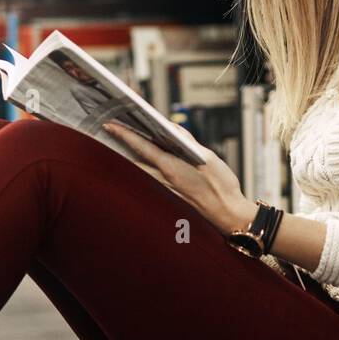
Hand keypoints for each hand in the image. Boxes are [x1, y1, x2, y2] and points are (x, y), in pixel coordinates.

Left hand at [102, 120, 254, 234]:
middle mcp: (164, 180)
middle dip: (122, 146)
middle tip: (111, 132)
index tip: (110, 125)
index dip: (124, 135)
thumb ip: (187, 142)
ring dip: (131, 158)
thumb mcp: (207, 156)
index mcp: (172, 167)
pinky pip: (151, 180)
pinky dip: (144, 169)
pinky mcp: (170, 197)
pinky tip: (144, 164)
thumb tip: (172, 129)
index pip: (141, 147)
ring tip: (122, 145)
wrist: (228, 214)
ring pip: (141, 171)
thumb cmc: (221, 186)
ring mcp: (165, 190)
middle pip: (134, 160)